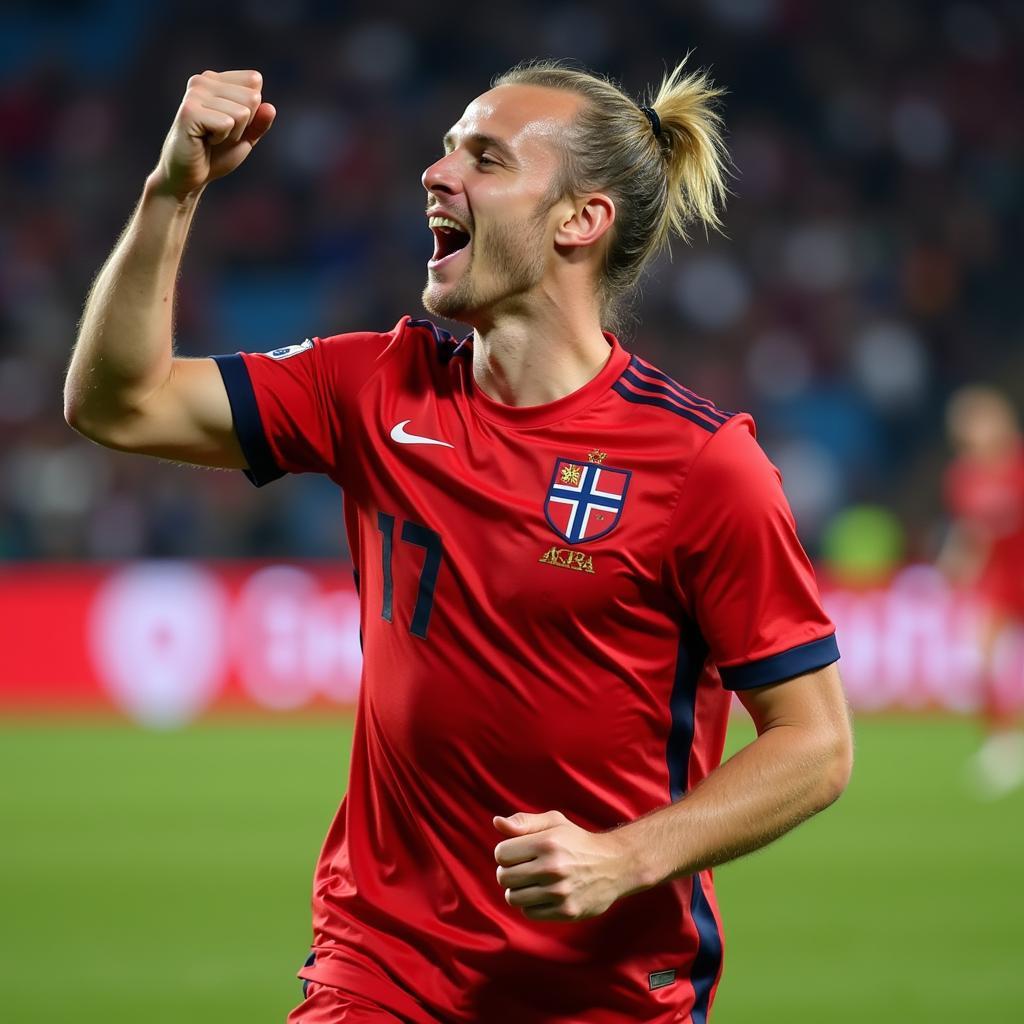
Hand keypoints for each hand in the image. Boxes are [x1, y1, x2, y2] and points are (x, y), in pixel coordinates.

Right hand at [150, 69, 275, 200]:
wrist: (189, 176)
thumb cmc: (216, 154)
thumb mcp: (246, 137)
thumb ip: (260, 122)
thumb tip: (270, 107)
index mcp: (216, 80)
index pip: (254, 81)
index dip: (251, 111)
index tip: (229, 124)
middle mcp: (203, 81)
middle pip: (252, 97)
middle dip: (243, 125)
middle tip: (220, 135)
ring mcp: (195, 94)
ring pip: (242, 112)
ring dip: (232, 134)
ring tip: (211, 138)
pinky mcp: (189, 111)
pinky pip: (227, 123)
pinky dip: (221, 139)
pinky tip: (204, 140)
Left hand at [493, 810, 635, 921]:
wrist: (615, 865)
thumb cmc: (577, 841)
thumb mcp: (554, 822)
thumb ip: (524, 822)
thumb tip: (497, 822)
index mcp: (547, 843)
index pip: (501, 854)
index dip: (506, 853)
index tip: (518, 853)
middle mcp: (553, 867)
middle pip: (504, 877)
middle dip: (508, 872)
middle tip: (524, 868)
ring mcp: (560, 892)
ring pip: (513, 898)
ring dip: (518, 890)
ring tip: (532, 882)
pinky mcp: (566, 911)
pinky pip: (529, 913)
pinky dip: (531, 904)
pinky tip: (543, 894)